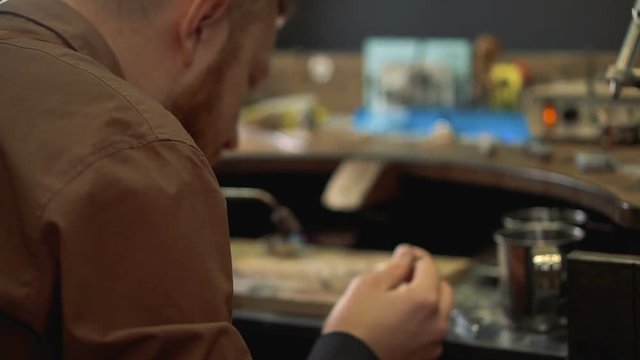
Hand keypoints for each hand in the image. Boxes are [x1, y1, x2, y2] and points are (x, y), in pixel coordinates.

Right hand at [323, 244, 452, 359]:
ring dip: (425, 299)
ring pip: (439, 310)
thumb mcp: (369, 284)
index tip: (402, 254)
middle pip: (441, 287)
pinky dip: (421, 320)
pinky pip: (431, 330)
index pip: (428, 265)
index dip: (414, 255)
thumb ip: (395, 266)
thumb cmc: (353, 325)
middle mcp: (436, 321)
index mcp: (424, 299)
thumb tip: (407, 255)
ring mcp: (433, 341)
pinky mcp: (426, 355)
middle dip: (425, 277)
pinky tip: (397, 319)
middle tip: (401, 275)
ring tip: (397, 299)